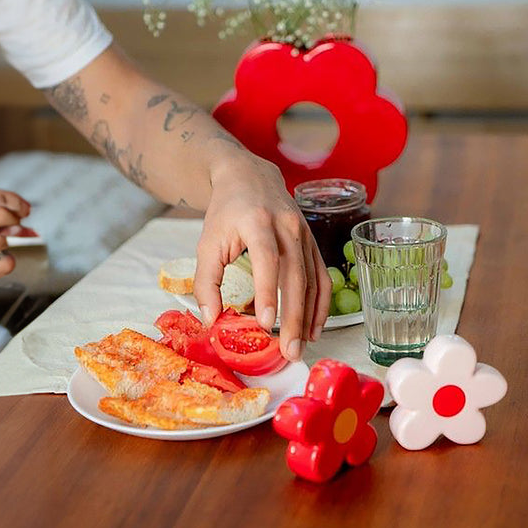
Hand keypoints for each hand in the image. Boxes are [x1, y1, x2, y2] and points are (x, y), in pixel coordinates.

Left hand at [193, 155, 331, 360]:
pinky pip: (322, 277)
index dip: (268, 290)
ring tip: (301, 345)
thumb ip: (206, 281)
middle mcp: (287, 226)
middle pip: (295, 275)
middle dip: (293, 316)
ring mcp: (305, 234)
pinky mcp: (313, 243)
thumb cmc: (226, 212)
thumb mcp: (206, 242)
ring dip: (309, 316)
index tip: (265, 322)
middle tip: (289, 349)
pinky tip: (314, 326)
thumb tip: (211, 319)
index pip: (267, 258)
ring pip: (313, 280)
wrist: (249, 178)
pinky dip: (321, 304)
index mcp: (257, 222)